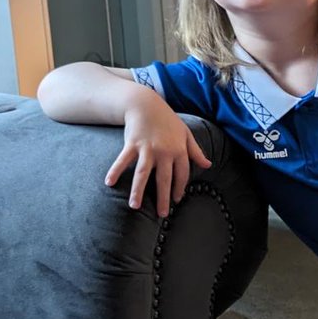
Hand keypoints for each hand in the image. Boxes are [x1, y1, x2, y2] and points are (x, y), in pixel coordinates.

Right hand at [104, 94, 211, 216]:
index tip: (176, 200)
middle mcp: (164, 152)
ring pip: (143, 174)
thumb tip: (208, 165)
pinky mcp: (132, 144)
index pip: (182, 174)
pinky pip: (123, 160)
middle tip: (162, 214)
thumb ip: (196, 152)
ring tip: (134, 206)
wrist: (146, 104)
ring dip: (138, 190)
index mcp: (179, 151)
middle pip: (164, 179)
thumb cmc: (167, 120)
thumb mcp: (186, 134)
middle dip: (164, 198)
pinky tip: (108, 182)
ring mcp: (147, 149)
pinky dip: (115, 170)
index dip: (180, 188)